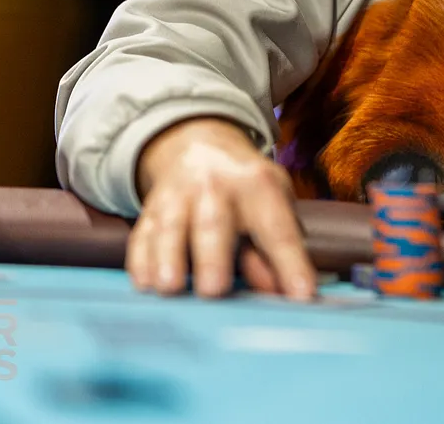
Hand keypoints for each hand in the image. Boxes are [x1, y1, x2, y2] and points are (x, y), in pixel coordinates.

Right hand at [130, 116, 314, 300]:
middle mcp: (216, 188)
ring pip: (170, 228)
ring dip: (168, 258)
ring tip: (170, 288)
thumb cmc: (247, 191)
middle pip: (214, 223)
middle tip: (214, 291)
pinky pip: (142, 237)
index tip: (301, 296)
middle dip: (213, 258)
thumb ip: (275, 253)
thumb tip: (284, 295)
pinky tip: (145, 284)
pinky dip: (141, 261)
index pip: (278, 230)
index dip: (290, 264)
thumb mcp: (273, 207)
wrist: (200, 147)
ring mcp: (178, 197)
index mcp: (259, 187)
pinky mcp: (150, 211)